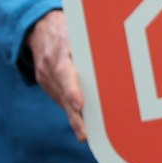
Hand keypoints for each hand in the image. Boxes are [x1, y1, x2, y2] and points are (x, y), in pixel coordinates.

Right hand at [27, 9, 85, 140]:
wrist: (40, 27)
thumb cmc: (69, 28)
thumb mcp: (79, 30)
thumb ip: (93, 45)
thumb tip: (121, 54)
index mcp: (59, 50)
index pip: (64, 72)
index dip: (71, 90)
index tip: (79, 105)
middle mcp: (49, 66)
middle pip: (62, 93)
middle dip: (74, 115)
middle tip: (84, 134)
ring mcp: (45, 76)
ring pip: (60, 100)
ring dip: (74, 117)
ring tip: (85, 134)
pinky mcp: (45, 83)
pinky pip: (59, 98)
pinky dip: (70, 109)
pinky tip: (81, 123)